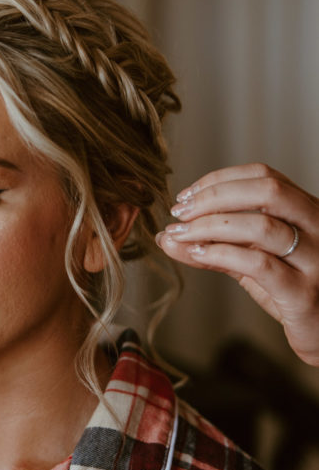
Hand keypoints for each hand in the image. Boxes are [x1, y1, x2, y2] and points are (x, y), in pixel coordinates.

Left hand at [156, 163, 318, 366]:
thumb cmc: (290, 292)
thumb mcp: (251, 263)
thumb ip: (215, 246)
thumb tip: (166, 235)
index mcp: (308, 211)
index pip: (264, 175)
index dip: (220, 180)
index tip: (186, 196)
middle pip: (267, 191)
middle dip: (215, 197)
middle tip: (180, 213)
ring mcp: (316, 260)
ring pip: (262, 227)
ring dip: (210, 226)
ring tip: (180, 234)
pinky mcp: (304, 293)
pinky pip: (261, 265)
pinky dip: (223, 255)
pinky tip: (198, 255)